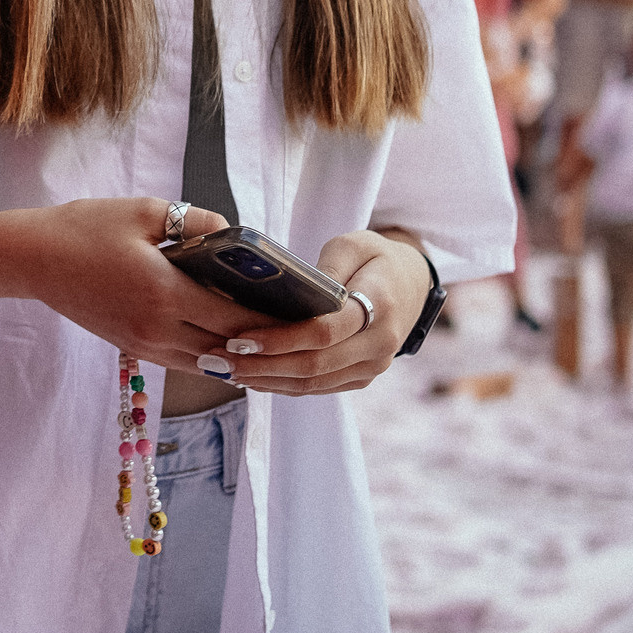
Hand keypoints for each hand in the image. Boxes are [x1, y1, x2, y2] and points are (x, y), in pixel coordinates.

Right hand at [6, 199, 273, 376]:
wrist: (32, 259)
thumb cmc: (85, 228)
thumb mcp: (146, 211)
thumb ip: (198, 221)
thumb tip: (235, 233)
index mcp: (165, 293)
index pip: (236, 319)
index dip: (274, 321)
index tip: (303, 314)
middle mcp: (158, 329)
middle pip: (228, 348)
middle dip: (265, 342)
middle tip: (299, 329)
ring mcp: (144, 344)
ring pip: (208, 363)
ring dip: (240, 356)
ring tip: (272, 342)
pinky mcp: (132, 348)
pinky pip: (186, 361)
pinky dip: (213, 357)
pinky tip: (231, 345)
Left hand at [223, 231, 430, 395]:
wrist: (410, 284)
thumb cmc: (374, 258)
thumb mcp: (353, 245)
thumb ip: (329, 266)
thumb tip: (300, 287)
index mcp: (380, 306)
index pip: (325, 332)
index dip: (281, 339)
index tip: (241, 337)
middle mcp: (380, 344)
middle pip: (315, 365)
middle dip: (263, 366)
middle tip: (221, 359)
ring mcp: (372, 366)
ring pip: (314, 383)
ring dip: (267, 381)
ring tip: (227, 369)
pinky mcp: (361, 377)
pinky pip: (319, 388)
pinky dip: (282, 385)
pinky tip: (251, 377)